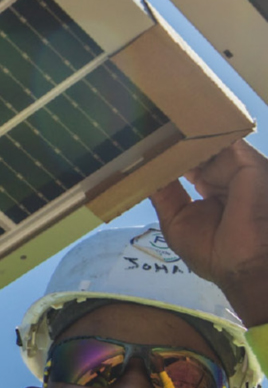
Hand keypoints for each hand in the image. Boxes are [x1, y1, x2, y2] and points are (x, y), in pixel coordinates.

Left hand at [151, 139, 267, 325]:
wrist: (244, 263)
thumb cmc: (212, 250)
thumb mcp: (176, 221)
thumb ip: (164, 194)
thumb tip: (142, 172)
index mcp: (212, 189)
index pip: (187, 164)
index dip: (167, 155)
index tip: (142, 145)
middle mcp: (225, 174)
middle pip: (196, 148)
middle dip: (172, 139)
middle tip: (144, 127)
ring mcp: (236, 166)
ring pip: (208, 141)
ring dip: (184, 134)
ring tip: (154, 124)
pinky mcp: (246, 161)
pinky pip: (224, 138)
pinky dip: (202, 132)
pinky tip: (177, 128)